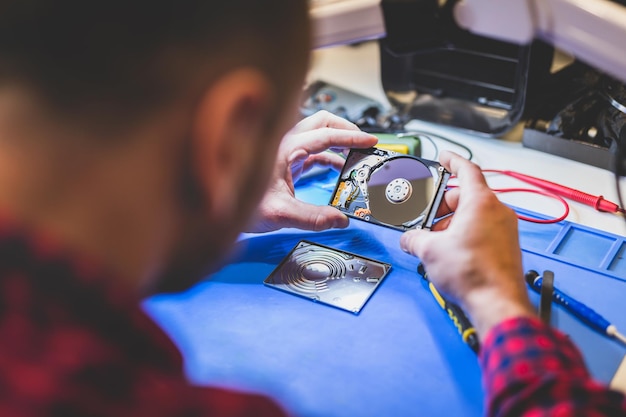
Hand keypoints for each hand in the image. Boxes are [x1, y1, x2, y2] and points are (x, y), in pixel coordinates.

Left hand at [246, 110, 377, 232]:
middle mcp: (285, 143)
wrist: (218, 206)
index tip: (370, 141)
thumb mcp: (280, 213)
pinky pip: (312, 150)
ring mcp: (285, 150)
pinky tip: (336, 168)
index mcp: (286, 148)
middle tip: (364, 141)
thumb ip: (312, 217)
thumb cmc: (238, 204)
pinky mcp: (284, 161)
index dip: (352, 137)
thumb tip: (338, 220)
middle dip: (346, 128)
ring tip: (355, 153)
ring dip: (338, 140)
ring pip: (317, 134)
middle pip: (322, 122)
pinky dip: (329, 154)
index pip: (326, 135)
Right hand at [400, 151, 534, 337]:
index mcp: (481, 202)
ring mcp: (505, 230)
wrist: (496, 303)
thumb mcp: (430, 250)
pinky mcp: (506, 246)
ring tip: (434, 240)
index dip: (452, 161)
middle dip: (442, 205)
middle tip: (425, 216)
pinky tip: (449, 251)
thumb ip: (415, 238)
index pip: (467, 170)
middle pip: (466, 196)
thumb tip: (410, 240)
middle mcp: (497, 212)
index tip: (444, 158)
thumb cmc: (474, 274)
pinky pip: (482, 230)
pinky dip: (464, 234)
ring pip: (474, 215)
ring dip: (452, 222)